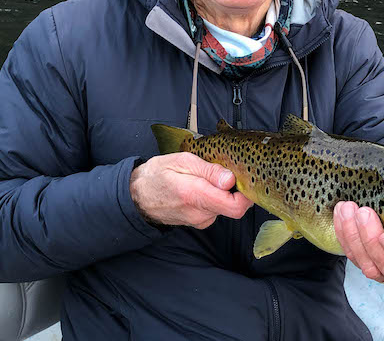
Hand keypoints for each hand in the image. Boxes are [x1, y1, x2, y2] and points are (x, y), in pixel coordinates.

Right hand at [130, 153, 252, 228]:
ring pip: (225, 208)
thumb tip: (230, 179)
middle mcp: (199, 214)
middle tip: (227, 172)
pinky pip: (216, 210)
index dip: (247, 194)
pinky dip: (215, 198)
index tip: (246, 179)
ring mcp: (199, 221)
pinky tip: (204, 187)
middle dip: (236, 190)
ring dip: (223, 193)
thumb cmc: (158, 174)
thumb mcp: (182, 161)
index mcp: (195, 196)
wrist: (136, 195)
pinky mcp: (199, 222)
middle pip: (234, 208)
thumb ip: (208, 170)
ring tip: (209, 178)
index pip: (235, 206)